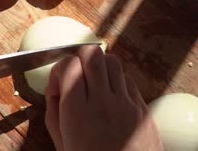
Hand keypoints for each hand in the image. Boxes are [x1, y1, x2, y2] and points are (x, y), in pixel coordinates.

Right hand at [45, 45, 162, 150]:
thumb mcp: (62, 144)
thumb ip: (54, 111)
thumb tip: (56, 87)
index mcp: (78, 111)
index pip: (69, 64)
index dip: (60, 69)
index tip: (59, 84)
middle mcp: (103, 101)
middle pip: (92, 54)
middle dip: (80, 59)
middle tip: (77, 76)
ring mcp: (127, 104)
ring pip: (113, 62)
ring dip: (100, 67)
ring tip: (95, 85)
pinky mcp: (143, 108)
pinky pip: (128, 80)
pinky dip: (117, 82)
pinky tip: (111, 98)